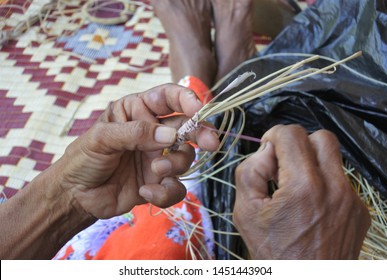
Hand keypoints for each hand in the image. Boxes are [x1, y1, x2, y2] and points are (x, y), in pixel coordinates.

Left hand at [57, 84, 218, 218]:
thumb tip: (170, 135)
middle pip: (187, 127)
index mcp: (138, 111)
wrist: (76, 196)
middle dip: (201, 133)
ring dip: (175, 164)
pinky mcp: (159, 182)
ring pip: (185, 157)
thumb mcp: (102, 138)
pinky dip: (165, 192)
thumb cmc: (83, 159)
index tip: (199, 109)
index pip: (169, 98)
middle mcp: (153, 132)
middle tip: (211, 143)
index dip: (187, 98)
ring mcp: (158, 157)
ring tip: (155, 169)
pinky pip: (176, 187)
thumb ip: (135, 132)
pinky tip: (144, 192)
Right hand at [233, 125, 369, 258]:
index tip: (267, 152)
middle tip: (284, 165)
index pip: (292, 134)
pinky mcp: (360, 211)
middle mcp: (334, 189)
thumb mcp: (245, 212)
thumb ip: (249, 171)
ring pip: (333, 158)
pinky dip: (324, 184)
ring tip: (297, 188)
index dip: (274, 136)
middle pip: (321, 137)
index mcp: (303, 187)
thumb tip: (267, 151)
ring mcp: (352, 200)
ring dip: (312, 163)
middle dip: (298, 144)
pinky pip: (341, 181)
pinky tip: (311, 206)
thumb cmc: (273, 253)